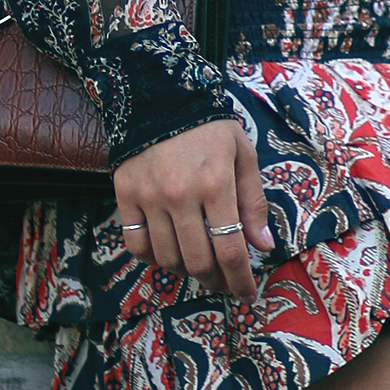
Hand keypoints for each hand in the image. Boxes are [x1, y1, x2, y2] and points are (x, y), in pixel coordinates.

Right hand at [113, 119, 271, 301]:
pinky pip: (136, 244)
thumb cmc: (210, 127)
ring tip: (198, 265)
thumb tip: (264, 246)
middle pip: (198, 261)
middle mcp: (180, 194)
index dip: (240, 280)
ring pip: (168, 258)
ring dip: (186, 271)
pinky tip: (168, 252)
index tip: (246, 294)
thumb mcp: (243, 155)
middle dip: (216, 281)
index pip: (230, 249)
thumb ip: (253, 202)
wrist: (161, 95)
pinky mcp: (125, 194)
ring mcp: (149, 196)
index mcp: (215, 183)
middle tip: (223, 282)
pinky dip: (152, 258)